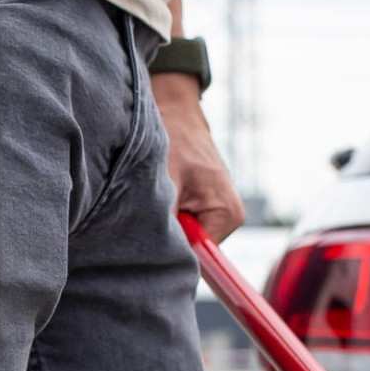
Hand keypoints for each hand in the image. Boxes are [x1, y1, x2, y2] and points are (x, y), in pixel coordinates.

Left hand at [152, 73, 244, 242]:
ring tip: (151, 200)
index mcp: (227, 216)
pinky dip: (161, 219)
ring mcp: (213, 217)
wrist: (175, 111)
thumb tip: (157, 255)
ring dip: (160, 228)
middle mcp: (226, 220)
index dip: (170, 256)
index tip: (147, 248)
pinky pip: (176, 229)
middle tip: (143, 215)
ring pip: (179, 241)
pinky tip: (154, 199)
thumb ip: (165, 221)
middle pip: (188, 253)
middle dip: (163, 240)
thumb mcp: (166, 180)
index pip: (197, 259)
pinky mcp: (199, 211)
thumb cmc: (174, 138)